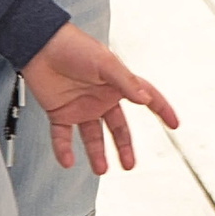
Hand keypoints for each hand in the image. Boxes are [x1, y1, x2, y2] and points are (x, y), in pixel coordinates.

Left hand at [21, 22, 179, 173]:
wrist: (40, 46)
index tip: (174, 124)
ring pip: (92, 137)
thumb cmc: (75, 47)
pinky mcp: (59, 113)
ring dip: (97, 153)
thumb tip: (145, 100)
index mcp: (117, 84)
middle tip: (129, 165)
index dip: (161, 110)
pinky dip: (64, 150)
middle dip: (125, 147)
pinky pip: (62, 137)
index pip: (146, 97)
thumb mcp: (105, 63)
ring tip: (101, 169)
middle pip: (118, 127)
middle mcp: (102, 98)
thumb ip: (125, 82)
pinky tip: (68, 161)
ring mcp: (81, 107)